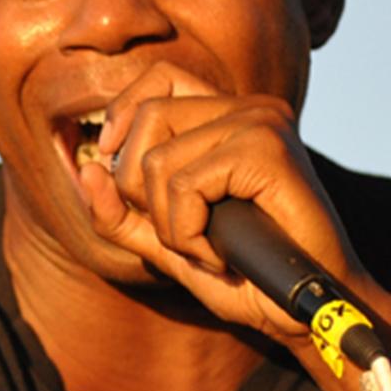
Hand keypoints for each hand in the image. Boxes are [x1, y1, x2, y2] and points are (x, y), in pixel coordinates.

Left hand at [74, 64, 369, 340]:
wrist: (303, 312)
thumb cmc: (245, 276)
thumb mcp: (167, 243)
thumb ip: (122, 212)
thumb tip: (87, 170)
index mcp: (229, 117)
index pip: (159, 78)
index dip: (124, 113)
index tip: (112, 160)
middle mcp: (248, 108)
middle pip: (149, 117)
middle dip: (140, 189)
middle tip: (182, 235)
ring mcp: (261, 122)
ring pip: (159, 159)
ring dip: (170, 225)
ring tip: (209, 250)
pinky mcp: (267, 148)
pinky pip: (185, 185)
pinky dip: (188, 233)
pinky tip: (219, 255)